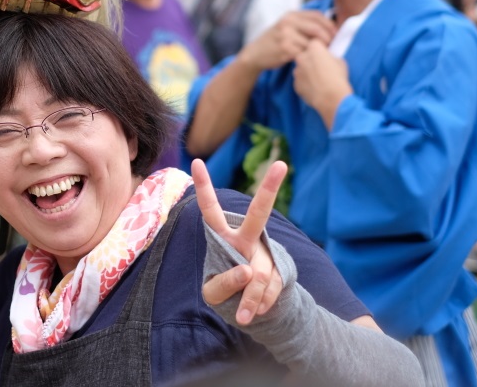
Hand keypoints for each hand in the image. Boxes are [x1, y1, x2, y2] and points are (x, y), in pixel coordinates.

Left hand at [194, 157, 285, 324]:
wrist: (249, 307)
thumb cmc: (224, 290)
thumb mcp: (213, 292)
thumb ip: (224, 284)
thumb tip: (248, 271)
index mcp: (222, 236)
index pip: (210, 209)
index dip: (204, 186)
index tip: (196, 161)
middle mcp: (246, 237)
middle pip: (258, 215)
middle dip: (269, 190)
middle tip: (280, 165)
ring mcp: (265, 251)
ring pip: (260, 273)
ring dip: (251, 299)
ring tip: (244, 316)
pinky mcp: (280, 268)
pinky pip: (272, 289)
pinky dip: (261, 305)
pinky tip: (255, 310)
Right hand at [237, 11, 336, 72]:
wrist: (255, 53)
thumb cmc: (275, 41)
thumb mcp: (286, 26)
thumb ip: (303, 24)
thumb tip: (330, 28)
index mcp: (291, 15)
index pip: (318, 16)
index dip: (330, 25)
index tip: (336, 34)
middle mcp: (288, 22)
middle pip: (317, 28)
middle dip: (328, 38)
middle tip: (332, 47)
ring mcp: (286, 35)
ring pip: (312, 43)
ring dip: (319, 50)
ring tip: (320, 55)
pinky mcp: (285, 49)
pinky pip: (305, 53)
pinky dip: (309, 57)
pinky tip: (309, 60)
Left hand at [293, 41, 350, 128]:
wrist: (332, 98)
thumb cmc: (338, 78)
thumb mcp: (340, 62)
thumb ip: (330, 57)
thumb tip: (327, 59)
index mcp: (314, 49)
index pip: (314, 43)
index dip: (320, 49)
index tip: (324, 55)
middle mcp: (301, 58)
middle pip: (304, 55)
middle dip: (311, 60)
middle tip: (321, 68)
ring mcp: (296, 72)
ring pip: (301, 69)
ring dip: (307, 72)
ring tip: (319, 80)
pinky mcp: (295, 84)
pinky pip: (300, 81)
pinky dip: (306, 84)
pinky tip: (315, 88)